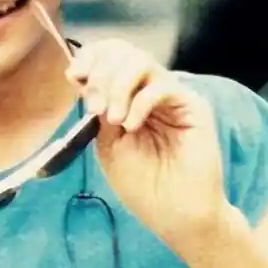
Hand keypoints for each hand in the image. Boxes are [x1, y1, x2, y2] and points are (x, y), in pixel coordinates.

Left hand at [68, 39, 230, 255]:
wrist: (175, 215)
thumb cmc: (143, 185)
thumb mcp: (107, 143)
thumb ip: (97, 109)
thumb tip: (79, 75)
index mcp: (127, 96)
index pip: (110, 55)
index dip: (90, 57)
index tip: (74, 76)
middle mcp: (149, 90)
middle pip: (124, 51)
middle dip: (101, 74)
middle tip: (96, 108)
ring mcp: (171, 96)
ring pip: (141, 62)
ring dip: (118, 87)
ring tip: (114, 119)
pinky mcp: (192, 106)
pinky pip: (162, 85)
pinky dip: (140, 102)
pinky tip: (132, 126)